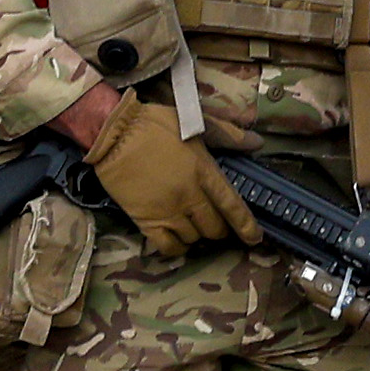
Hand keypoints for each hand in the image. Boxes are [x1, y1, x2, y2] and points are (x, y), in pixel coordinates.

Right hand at [87, 108, 250, 254]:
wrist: (112, 134)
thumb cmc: (153, 124)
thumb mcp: (194, 122)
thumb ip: (227, 134)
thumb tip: (257, 143)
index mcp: (203, 171)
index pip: (232, 206)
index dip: (246, 226)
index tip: (254, 239)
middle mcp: (189, 196)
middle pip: (214, 227)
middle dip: (220, 229)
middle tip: (215, 222)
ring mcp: (167, 211)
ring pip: (194, 238)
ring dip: (198, 236)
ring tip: (195, 227)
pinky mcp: (146, 220)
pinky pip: (168, 247)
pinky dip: (177, 247)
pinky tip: (178, 239)